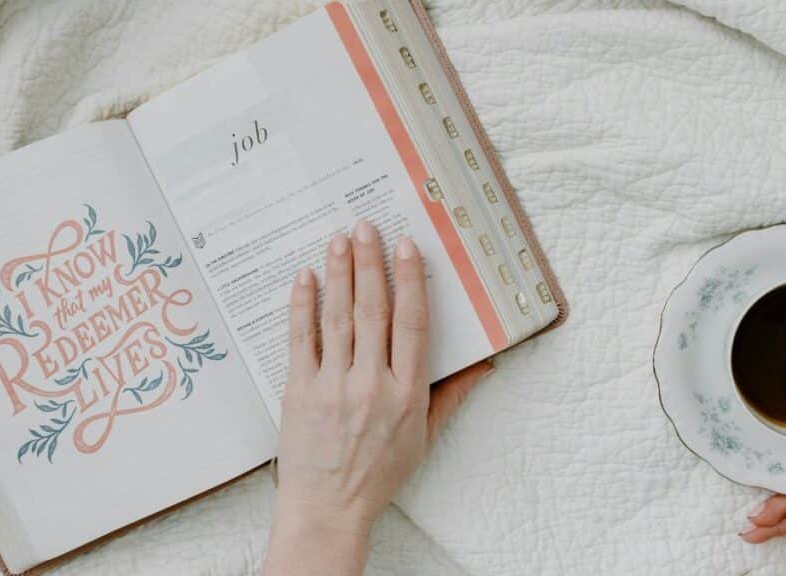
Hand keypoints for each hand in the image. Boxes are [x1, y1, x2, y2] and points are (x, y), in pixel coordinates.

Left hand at [263, 221, 492, 575]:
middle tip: (366, 227)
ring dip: (339, 274)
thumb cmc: (379, 473)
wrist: (329, 509)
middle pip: (374, 311)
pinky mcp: (300, 392)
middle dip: (370, 263)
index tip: (406, 247)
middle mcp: (372, 385)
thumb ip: (452, 395)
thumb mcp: (425, 437)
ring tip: (338, 239)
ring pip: (339, 318)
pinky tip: (304, 278)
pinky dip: (303, 306)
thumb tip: (485, 364)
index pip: (412, 324)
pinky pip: (302, 340)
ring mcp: (334, 387)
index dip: (410, 280)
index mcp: (408, 393)